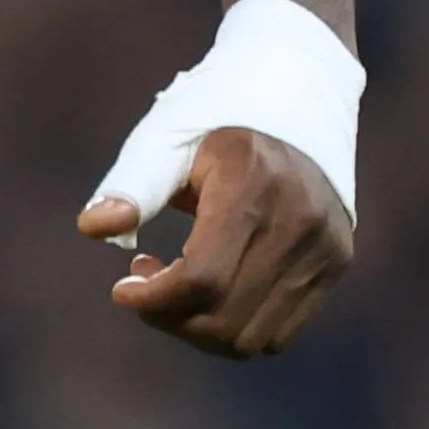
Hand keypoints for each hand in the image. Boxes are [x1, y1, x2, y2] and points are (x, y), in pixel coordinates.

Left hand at [76, 127, 352, 357]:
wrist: (295, 89)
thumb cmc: (214, 114)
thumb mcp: (166, 135)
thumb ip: (133, 184)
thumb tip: (92, 227)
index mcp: (252, 185)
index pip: (202, 279)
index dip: (153, 300)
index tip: (121, 290)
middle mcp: (299, 221)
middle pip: (226, 319)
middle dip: (169, 318)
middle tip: (142, 283)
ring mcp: (325, 246)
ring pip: (254, 339)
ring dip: (200, 329)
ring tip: (175, 286)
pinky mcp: (336, 262)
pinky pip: (281, 332)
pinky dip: (236, 328)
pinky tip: (212, 290)